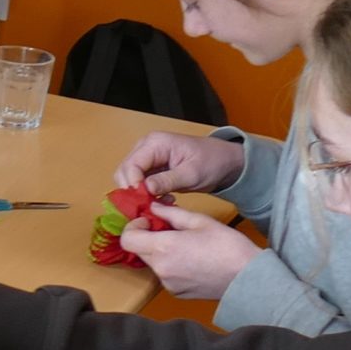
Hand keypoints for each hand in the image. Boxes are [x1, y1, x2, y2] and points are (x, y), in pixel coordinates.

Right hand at [114, 130, 242, 196]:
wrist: (225, 162)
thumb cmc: (212, 162)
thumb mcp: (192, 174)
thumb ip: (167, 180)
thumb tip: (145, 189)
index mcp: (155, 143)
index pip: (131, 165)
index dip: (132, 185)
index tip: (143, 202)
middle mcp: (146, 148)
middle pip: (124, 172)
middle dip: (133, 191)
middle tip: (148, 206)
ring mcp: (147, 159)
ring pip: (129, 179)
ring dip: (139, 194)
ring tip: (159, 202)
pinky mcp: (151, 169)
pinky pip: (139, 184)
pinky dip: (147, 194)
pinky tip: (163, 199)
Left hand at [116, 202, 261, 299]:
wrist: (248, 278)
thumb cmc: (228, 246)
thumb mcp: (200, 221)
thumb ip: (172, 213)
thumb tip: (154, 207)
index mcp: (163, 248)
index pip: (127, 239)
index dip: (134, 227)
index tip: (149, 221)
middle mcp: (160, 268)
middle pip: (139, 250)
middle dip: (149, 238)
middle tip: (170, 230)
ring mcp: (167, 283)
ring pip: (153, 263)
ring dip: (161, 252)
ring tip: (186, 245)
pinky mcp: (176, 293)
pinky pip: (165, 275)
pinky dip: (171, 265)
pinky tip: (192, 260)